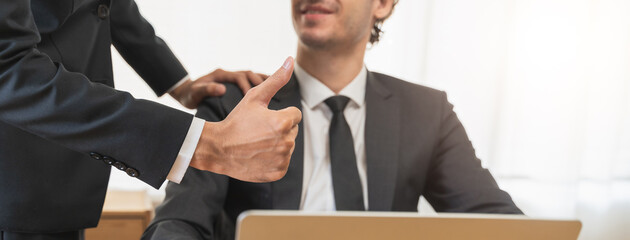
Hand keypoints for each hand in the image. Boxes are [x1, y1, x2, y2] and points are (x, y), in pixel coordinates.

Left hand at [169, 69, 268, 108]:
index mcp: (221, 75)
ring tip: (278, 91)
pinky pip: (252, 83)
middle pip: (250, 74)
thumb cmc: (190, 94)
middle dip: (261, 83)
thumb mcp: (195, 93)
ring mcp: (233, 78)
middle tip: (271, 94)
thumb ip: (207, 89)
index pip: (239, 77)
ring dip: (265, 82)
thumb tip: (221, 89)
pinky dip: (262, 86)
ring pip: (253, 77)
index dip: (247, 85)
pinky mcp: (235, 83)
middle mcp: (229, 74)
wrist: (187, 93)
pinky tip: (273, 93)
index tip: (253, 96)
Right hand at [190, 57, 300, 181]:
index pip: (295, 115)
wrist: (218, 149)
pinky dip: (273, 160)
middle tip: (258, 132)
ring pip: (288, 146)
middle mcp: (286, 141)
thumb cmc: (236, 120)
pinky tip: (258, 155)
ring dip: (277, 144)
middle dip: (280, 129)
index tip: (264, 119)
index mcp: (283, 121)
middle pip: (292, 130)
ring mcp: (282, 159)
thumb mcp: (254, 97)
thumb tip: (290, 60)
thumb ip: (276, 79)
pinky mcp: (278, 172)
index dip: (280, 115)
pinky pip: (283, 162)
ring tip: (257, 143)